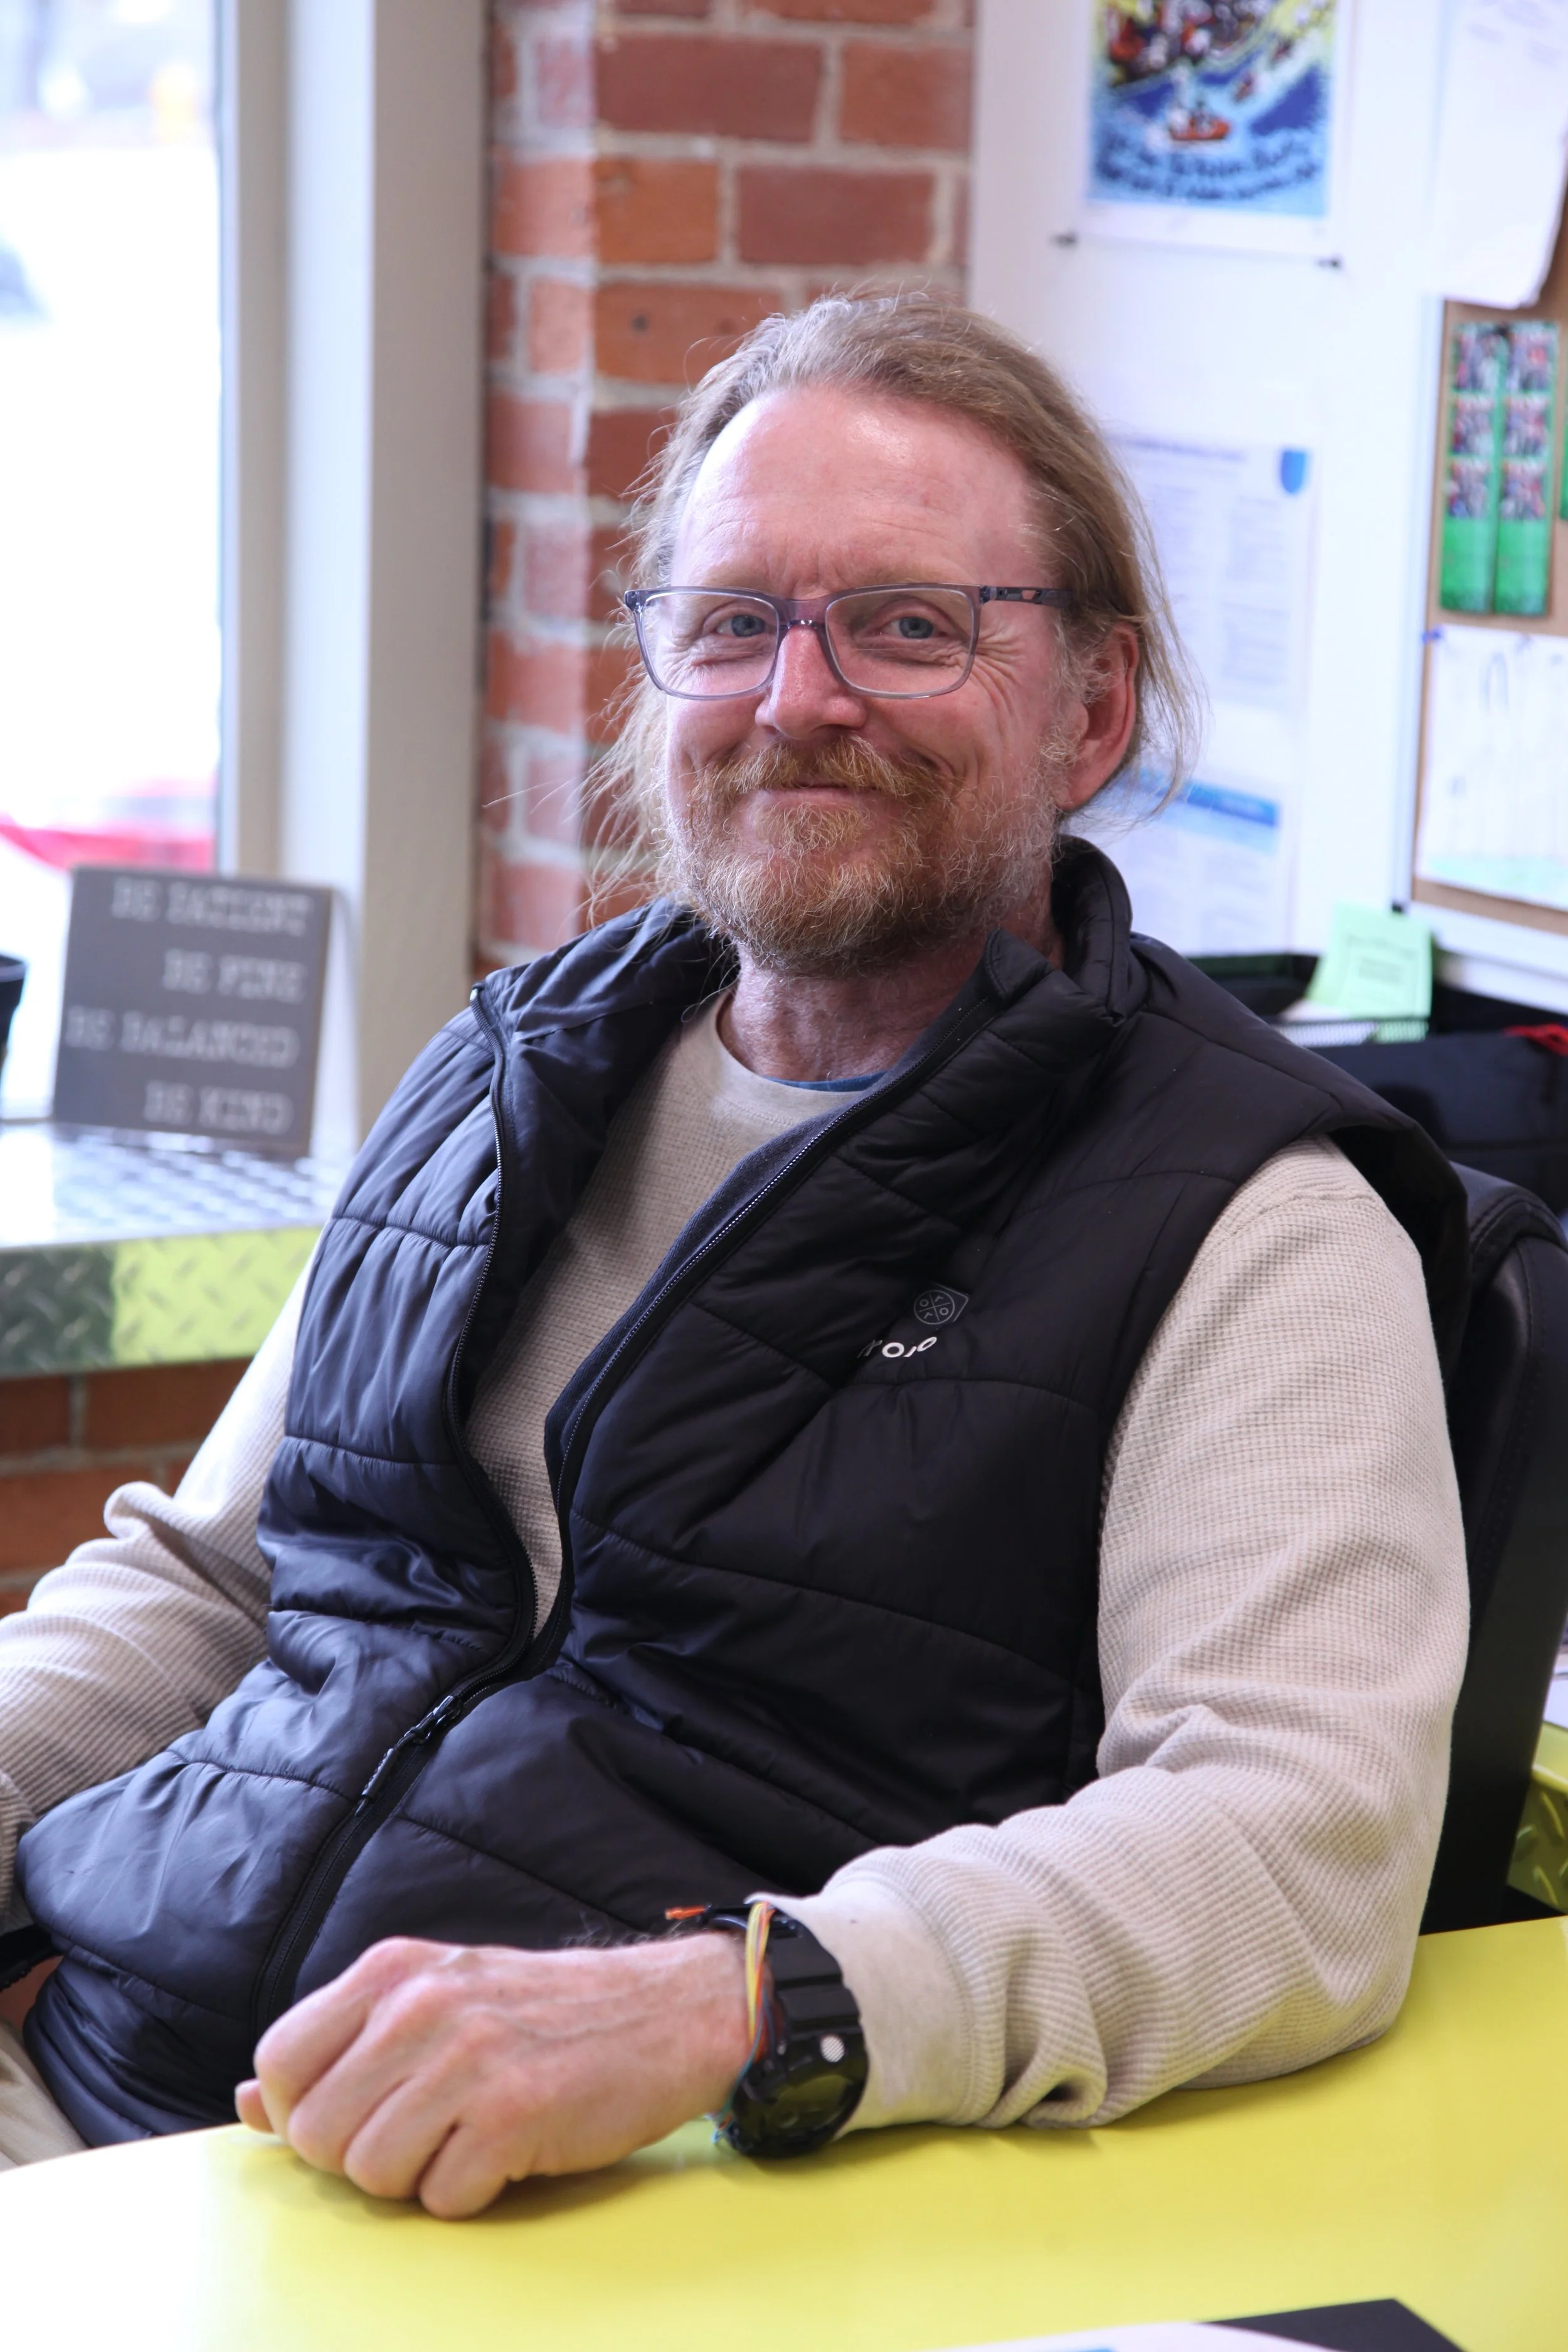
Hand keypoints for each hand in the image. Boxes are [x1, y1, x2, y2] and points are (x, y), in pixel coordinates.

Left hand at [234, 1932, 750, 2216]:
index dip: (301, 2111)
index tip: (353, 2115)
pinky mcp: (514, 2114)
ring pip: (370, 2173)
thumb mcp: (433, 2000)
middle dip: (359, 2155)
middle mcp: (421, 2005)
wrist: (667, 2011)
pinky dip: (471, 2193)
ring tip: (468, 2136)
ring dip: (416, 2177)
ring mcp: (467, 2058)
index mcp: (392, 1970)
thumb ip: (340, 2046)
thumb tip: (247, 2103)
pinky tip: (509, 2150)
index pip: (279, 2060)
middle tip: (424, 2131)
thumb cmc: (542, 2014)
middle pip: (316, 2132)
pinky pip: (441, 2199)